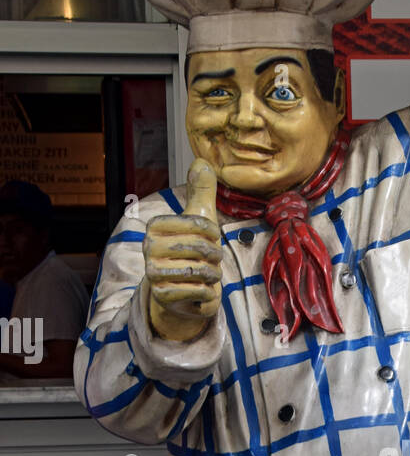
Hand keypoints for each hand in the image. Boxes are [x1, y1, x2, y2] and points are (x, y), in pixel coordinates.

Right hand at [144, 159, 221, 341]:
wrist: (180, 293)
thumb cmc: (192, 252)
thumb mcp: (200, 218)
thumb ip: (201, 190)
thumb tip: (201, 160)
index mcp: (156, 226)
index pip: (201, 225)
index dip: (215, 235)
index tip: (211, 240)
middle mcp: (148, 247)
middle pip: (201, 249)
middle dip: (215, 258)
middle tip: (210, 262)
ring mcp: (152, 272)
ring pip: (201, 270)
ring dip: (212, 275)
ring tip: (205, 275)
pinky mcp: (161, 294)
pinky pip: (198, 290)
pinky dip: (207, 292)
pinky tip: (200, 290)